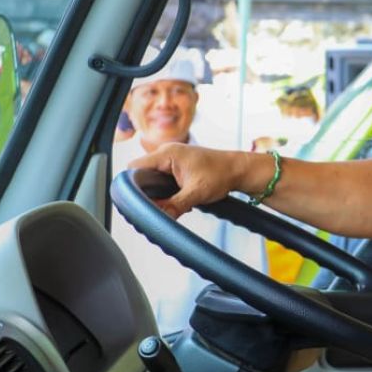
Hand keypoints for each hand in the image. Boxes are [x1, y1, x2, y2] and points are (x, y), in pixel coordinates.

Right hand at [127, 143, 252, 218]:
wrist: (239, 170)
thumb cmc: (221, 174)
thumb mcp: (196, 193)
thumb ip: (174, 205)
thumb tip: (159, 218)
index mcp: (167, 154)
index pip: (134, 167)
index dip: (132, 185)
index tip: (138, 201)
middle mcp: (166, 153)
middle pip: (141, 174)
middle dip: (146, 191)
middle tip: (154, 206)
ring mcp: (171, 159)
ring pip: (152, 178)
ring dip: (157, 192)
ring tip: (167, 204)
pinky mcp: (177, 167)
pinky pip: (162, 179)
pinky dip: (166, 191)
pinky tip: (176, 200)